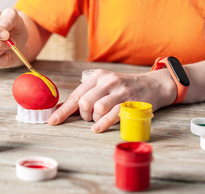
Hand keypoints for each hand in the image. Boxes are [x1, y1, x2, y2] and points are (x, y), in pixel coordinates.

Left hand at [47, 69, 175, 132]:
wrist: (152, 85)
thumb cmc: (123, 88)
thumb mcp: (104, 86)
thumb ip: (86, 96)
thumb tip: (62, 109)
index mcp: (97, 76)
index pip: (76, 95)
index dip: (63, 110)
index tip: (53, 121)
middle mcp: (107, 81)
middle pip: (84, 102)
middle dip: (84, 115)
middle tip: (91, 117)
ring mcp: (120, 91)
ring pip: (97, 108)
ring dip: (95, 119)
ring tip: (99, 120)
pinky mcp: (130, 101)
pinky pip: (112, 114)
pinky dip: (103, 123)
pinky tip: (98, 128)